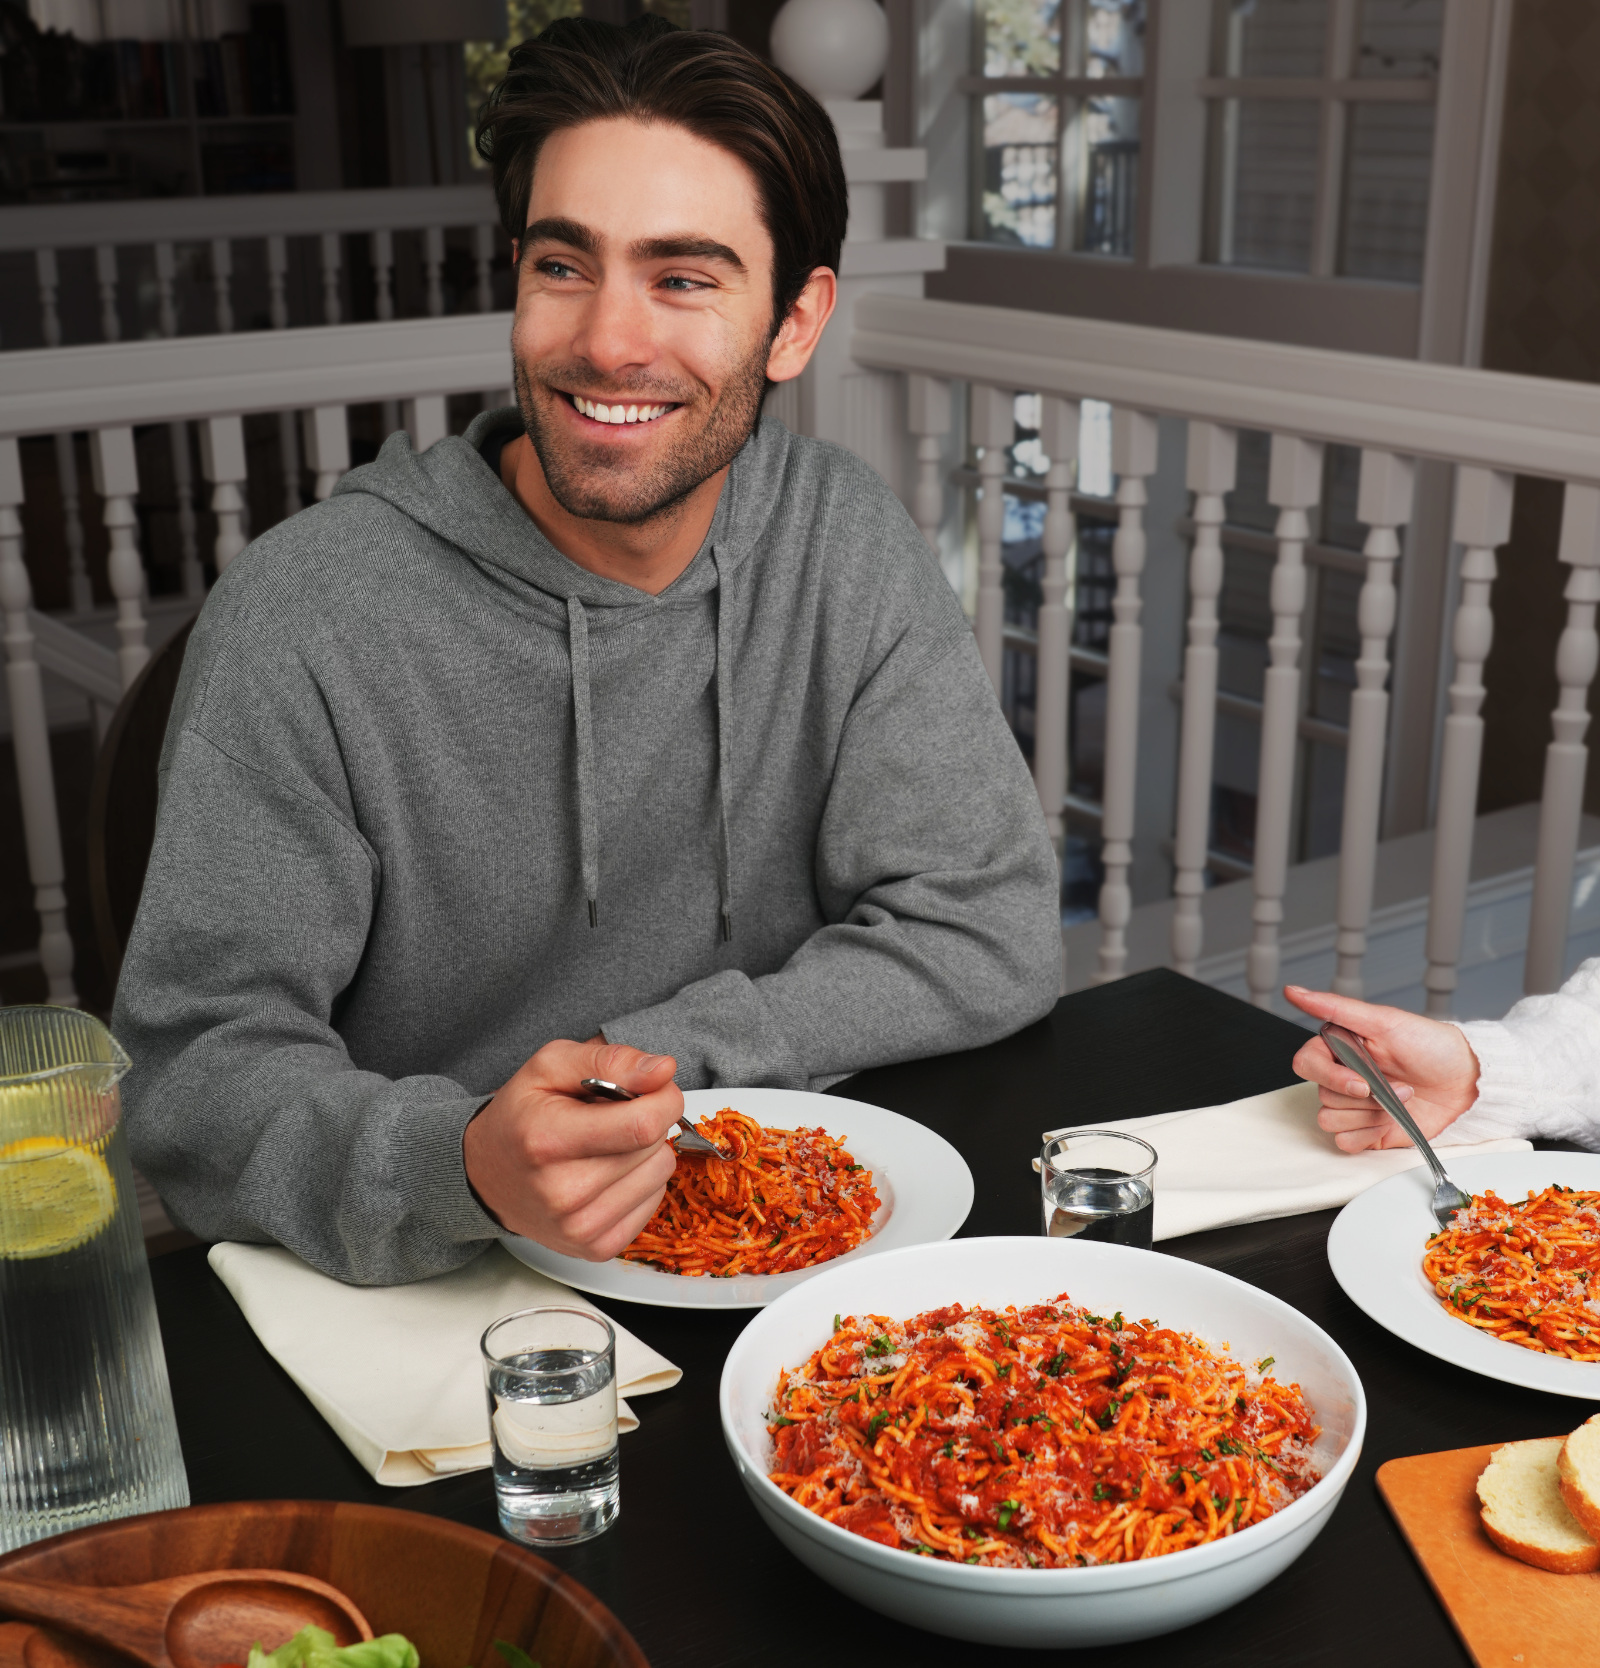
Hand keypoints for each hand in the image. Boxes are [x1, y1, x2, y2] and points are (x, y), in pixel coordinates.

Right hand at [463, 1039, 680, 1259]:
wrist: (486, 1175)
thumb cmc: (520, 1115)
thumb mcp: (550, 1065)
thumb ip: (610, 1060)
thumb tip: (664, 1070)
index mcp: (548, 1140)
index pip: (643, 1125)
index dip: (662, 1099)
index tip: (652, 1088)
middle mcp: (563, 1192)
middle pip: (655, 1149)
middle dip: (649, 1121)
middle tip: (614, 1116)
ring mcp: (579, 1227)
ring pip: (660, 1175)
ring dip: (645, 1152)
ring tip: (607, 1144)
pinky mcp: (595, 1248)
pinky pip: (654, 1203)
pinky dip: (640, 1182)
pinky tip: (609, 1172)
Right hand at [1283, 986, 1480, 1152]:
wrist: (1467, 1083)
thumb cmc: (1431, 1046)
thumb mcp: (1384, 1021)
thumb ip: (1335, 1006)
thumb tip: (1293, 991)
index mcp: (1339, 1049)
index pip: (1305, 1064)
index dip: (1329, 1077)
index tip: (1362, 1082)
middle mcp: (1342, 1077)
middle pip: (1321, 1095)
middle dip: (1363, 1097)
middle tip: (1396, 1087)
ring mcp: (1354, 1107)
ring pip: (1330, 1120)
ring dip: (1368, 1116)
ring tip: (1398, 1103)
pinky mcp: (1367, 1131)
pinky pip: (1345, 1142)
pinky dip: (1368, 1135)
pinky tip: (1390, 1122)